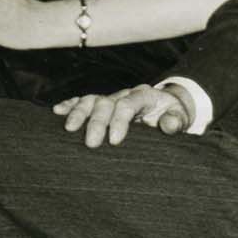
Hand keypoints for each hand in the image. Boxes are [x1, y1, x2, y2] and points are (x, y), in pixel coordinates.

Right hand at [52, 84, 194, 147]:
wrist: (168, 106)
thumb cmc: (172, 115)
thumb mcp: (180, 118)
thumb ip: (175, 121)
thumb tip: (167, 125)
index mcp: (144, 96)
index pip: (128, 104)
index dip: (120, 120)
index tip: (114, 141)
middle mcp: (125, 94)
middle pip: (107, 103)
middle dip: (97, 122)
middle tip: (90, 143)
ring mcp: (113, 98)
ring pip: (92, 100)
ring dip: (79, 113)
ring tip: (69, 128)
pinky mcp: (103, 104)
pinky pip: (84, 101)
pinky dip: (71, 105)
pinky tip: (58, 111)